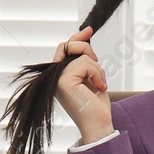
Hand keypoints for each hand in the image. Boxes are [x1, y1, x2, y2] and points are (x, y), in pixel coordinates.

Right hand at [51, 25, 112, 143]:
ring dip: (97, 69)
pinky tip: (99, 87)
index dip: (77, 38)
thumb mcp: (91, 76)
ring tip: (99, 85)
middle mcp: (55, 77)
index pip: (64, 48)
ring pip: (81, 57)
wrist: (98, 124)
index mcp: (59, 75)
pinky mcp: (64, 82)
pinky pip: (84, 64)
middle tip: (97, 65)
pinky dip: (97, 73)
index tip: (89, 30)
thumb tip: (86, 34)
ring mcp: (57, 79)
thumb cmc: (96, 104)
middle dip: (86, 49)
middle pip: (69, 46)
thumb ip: (85, 60)